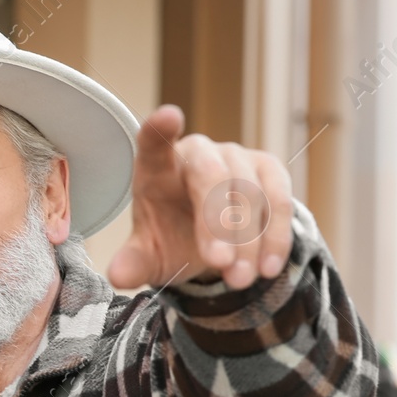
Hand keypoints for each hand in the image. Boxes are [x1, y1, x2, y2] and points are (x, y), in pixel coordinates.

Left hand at [108, 104, 293, 291]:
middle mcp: (197, 154)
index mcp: (156, 169)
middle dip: (216, 222)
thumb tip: (117, 277)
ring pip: (249, 193)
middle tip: (219, 263)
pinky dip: (276, 238)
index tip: (167, 117)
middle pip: (211, 175)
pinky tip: (268, 268)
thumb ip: (133, 263)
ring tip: (239, 279)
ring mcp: (236, 158)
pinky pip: (279, 202)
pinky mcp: (270, 171)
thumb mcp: (149, 256)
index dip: (159, 130)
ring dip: (247, 241)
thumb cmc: (171, 239)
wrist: (212, 243)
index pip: (154, 144)